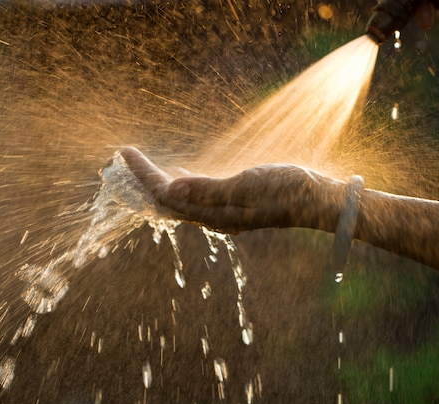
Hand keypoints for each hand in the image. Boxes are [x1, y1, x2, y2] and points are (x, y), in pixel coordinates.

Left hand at [118, 147, 345, 232]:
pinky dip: (180, 182)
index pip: (165, 195)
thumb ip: (209, 189)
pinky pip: (196, 195)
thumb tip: (172, 188)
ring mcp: (223, 211)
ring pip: (179, 199)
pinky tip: (179, 172)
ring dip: (158, 181)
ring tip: (140, 165)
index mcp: (213, 213)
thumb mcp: (248, 186)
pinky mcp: (233, 203)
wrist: (317, 200)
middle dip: (141, 180)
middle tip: (121, 158)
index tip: (123, 152)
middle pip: (166, 201)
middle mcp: (214, 216)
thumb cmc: (287, 190)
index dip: (142, 174)